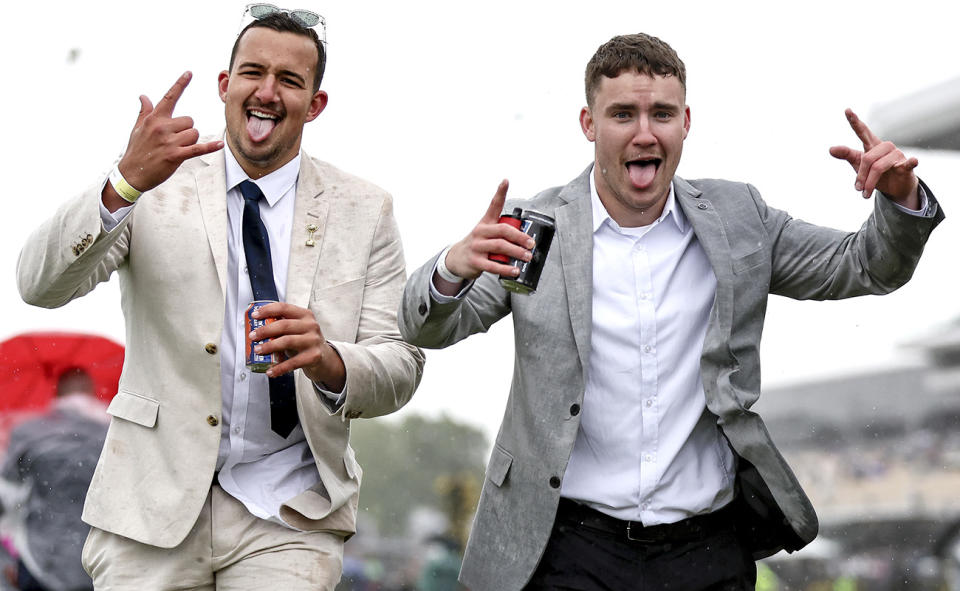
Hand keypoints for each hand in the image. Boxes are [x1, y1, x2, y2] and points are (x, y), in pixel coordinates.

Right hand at [118, 71, 223, 191]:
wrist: (131, 173)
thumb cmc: (136, 150)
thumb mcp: (138, 128)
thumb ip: (145, 111)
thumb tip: (143, 96)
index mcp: (154, 118)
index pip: (170, 97)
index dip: (180, 84)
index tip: (189, 73)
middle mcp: (162, 127)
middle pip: (190, 120)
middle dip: (187, 130)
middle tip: (175, 141)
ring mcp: (169, 141)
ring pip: (194, 133)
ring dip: (190, 141)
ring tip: (177, 149)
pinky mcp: (176, 155)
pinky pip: (198, 148)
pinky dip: (210, 147)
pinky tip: (220, 144)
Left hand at [249, 302, 344, 390]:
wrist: (324, 357)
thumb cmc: (305, 341)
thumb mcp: (297, 329)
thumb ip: (282, 326)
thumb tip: (256, 329)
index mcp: (305, 315)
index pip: (284, 308)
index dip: (267, 310)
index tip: (255, 315)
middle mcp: (311, 325)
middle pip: (284, 325)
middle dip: (265, 330)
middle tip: (253, 336)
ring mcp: (313, 341)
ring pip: (287, 341)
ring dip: (269, 346)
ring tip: (258, 351)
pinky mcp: (314, 356)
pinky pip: (293, 362)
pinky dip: (279, 367)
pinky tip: (270, 370)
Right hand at [442, 180, 535, 282]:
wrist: (456, 259)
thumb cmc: (477, 244)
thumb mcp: (486, 233)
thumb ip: (502, 233)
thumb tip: (526, 239)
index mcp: (485, 223)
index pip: (493, 205)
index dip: (500, 192)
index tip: (506, 181)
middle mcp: (480, 232)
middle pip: (503, 230)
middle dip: (520, 236)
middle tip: (531, 243)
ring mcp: (477, 246)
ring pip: (500, 246)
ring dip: (516, 252)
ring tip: (527, 257)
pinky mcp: (475, 261)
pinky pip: (493, 265)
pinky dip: (506, 268)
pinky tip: (515, 270)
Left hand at [829, 108, 918, 208]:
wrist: (894, 187)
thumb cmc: (875, 172)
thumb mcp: (858, 163)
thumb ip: (847, 154)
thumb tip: (830, 149)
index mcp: (872, 145)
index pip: (862, 132)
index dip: (855, 122)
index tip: (847, 110)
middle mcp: (885, 147)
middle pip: (867, 159)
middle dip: (860, 176)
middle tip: (857, 189)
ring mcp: (897, 155)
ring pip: (878, 167)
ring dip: (870, 183)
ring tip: (865, 194)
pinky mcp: (906, 166)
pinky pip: (908, 163)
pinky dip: (910, 162)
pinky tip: (913, 161)